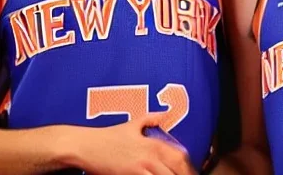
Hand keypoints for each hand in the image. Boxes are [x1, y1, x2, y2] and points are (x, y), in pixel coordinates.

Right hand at [73, 113, 196, 174]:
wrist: (88, 146)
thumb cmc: (110, 135)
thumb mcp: (133, 123)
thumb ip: (152, 118)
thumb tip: (166, 113)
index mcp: (153, 144)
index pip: (180, 157)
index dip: (189, 167)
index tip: (194, 172)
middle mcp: (149, 158)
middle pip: (175, 172)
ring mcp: (139, 170)